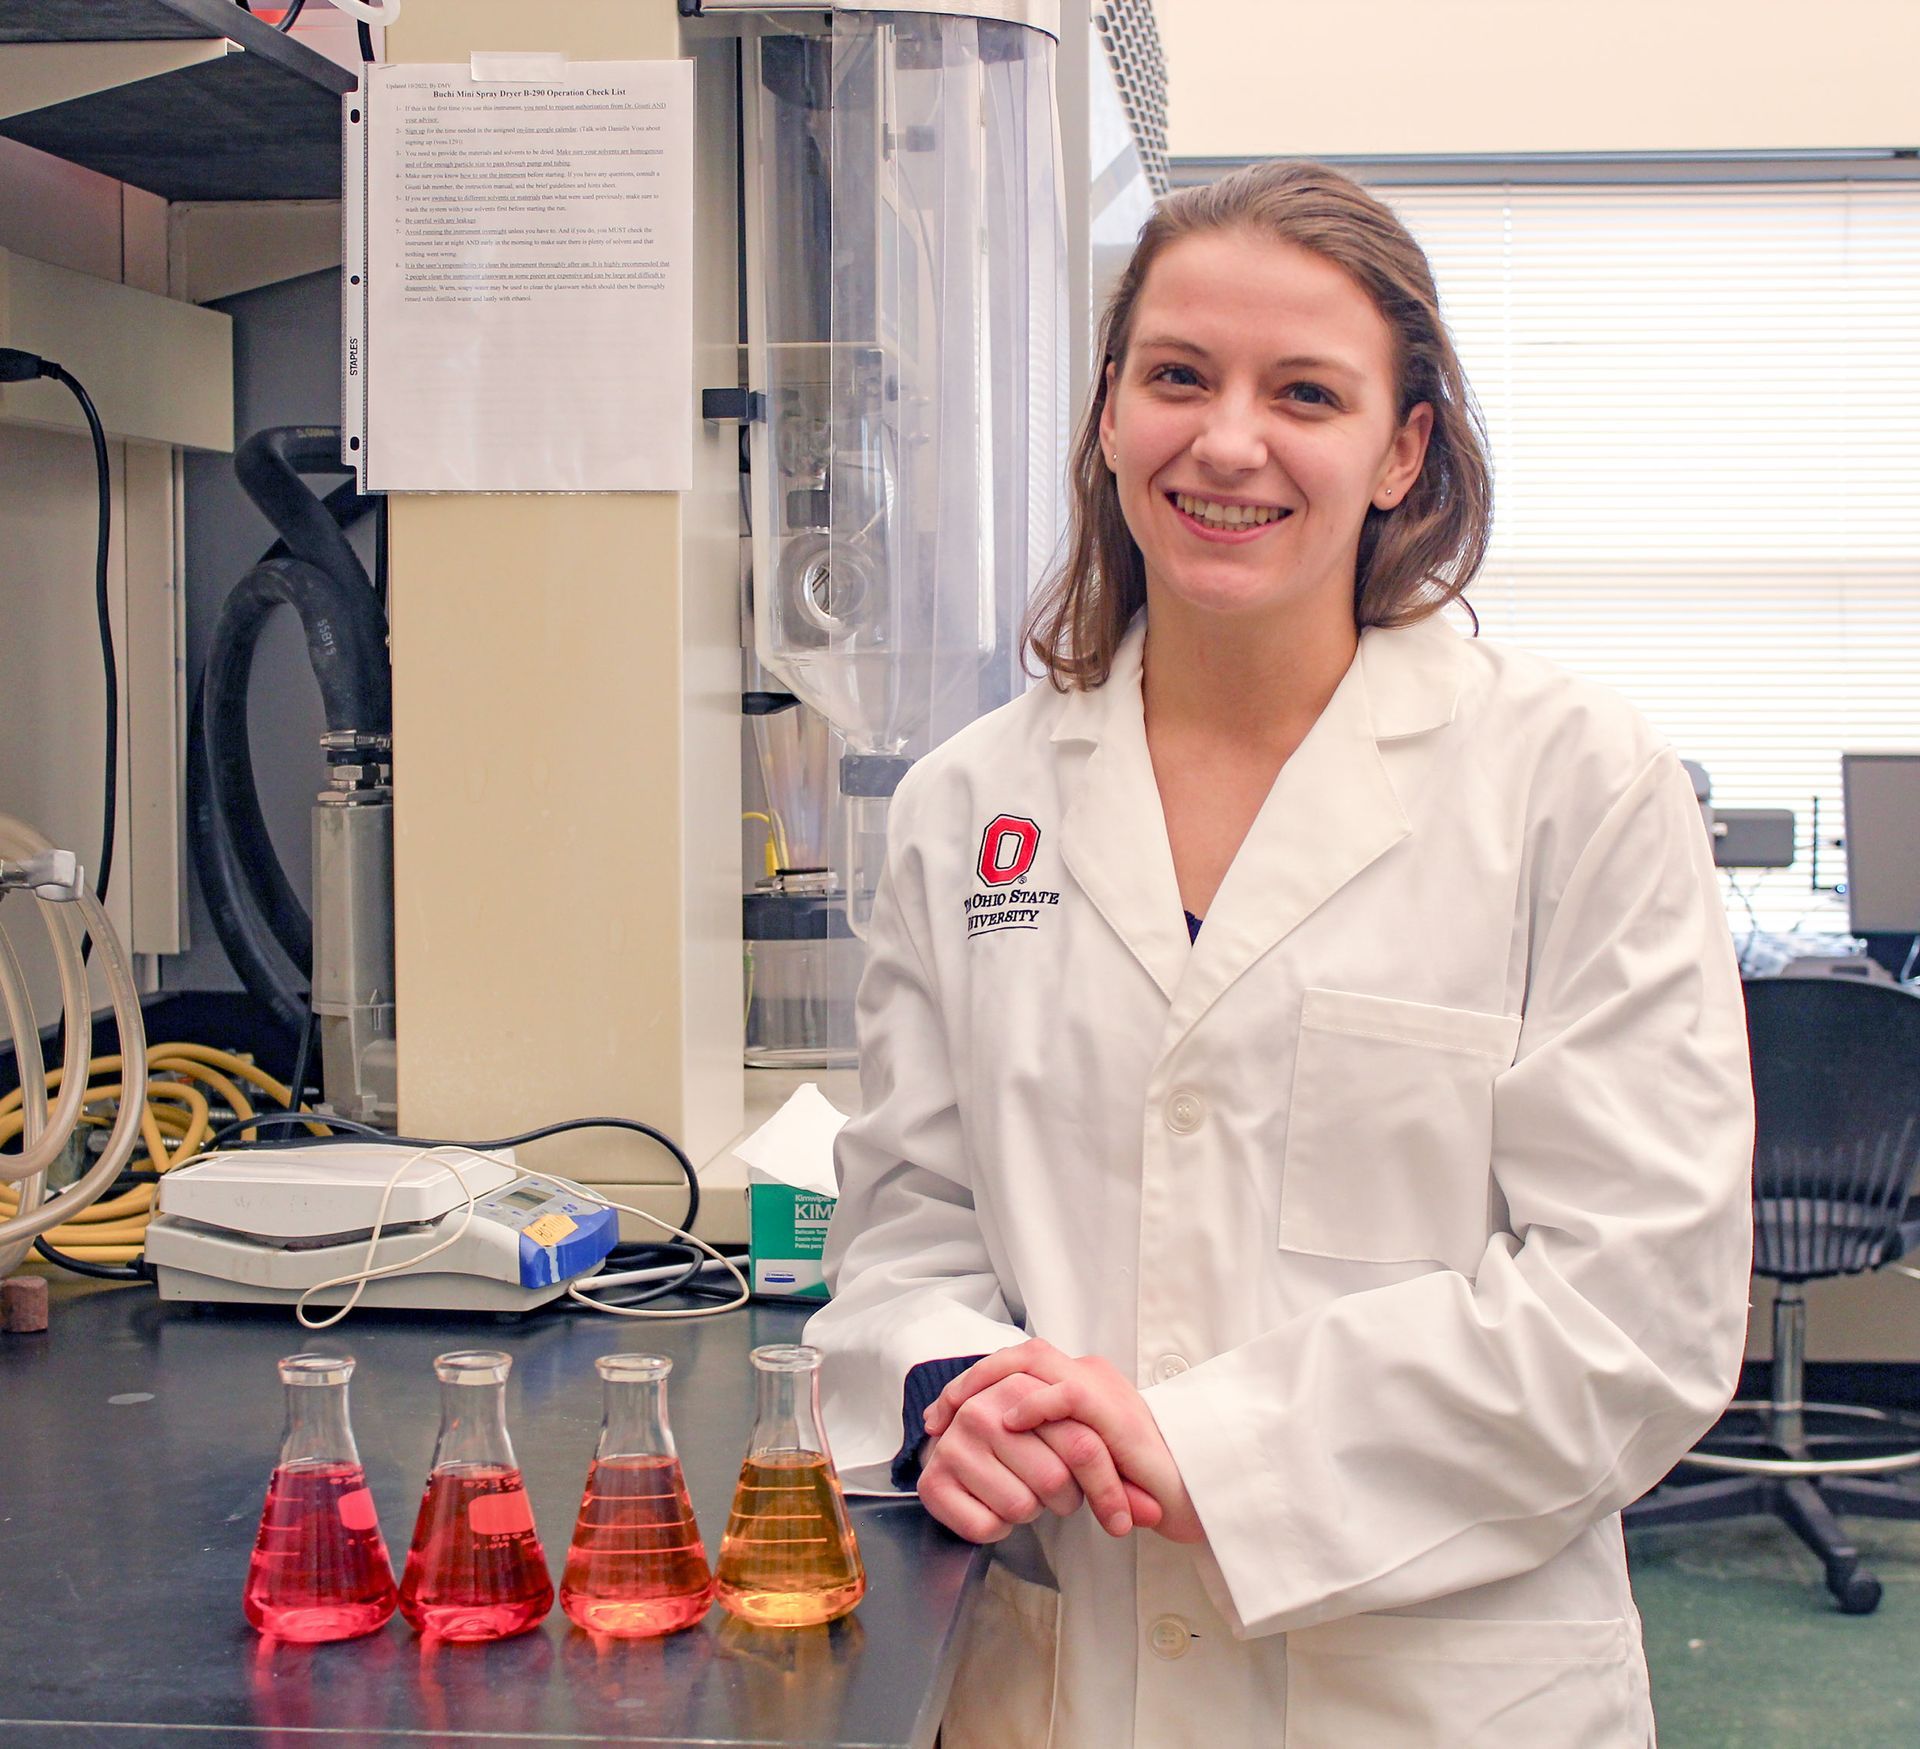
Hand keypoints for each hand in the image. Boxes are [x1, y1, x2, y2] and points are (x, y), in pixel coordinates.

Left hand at [927, 1340, 1206, 1544]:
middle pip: (1019, 1355)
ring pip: (1036, 1362)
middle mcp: (1089, 1375)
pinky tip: (1009, 1421)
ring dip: (991, 1384)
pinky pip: (1067, 1394)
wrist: (1192, 1495)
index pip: (1017, 1367)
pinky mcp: (1113, 1411)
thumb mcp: (1082, 1461)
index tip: (942, 1418)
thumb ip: (1049, 1448)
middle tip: (940, 1416)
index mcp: (1081, 1383)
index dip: (975, 1385)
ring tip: (963, 1414)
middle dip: (971, 1381)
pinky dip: (1034, 1404)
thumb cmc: (1139, 1485)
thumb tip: (996, 1457)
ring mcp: (1102, 1388)